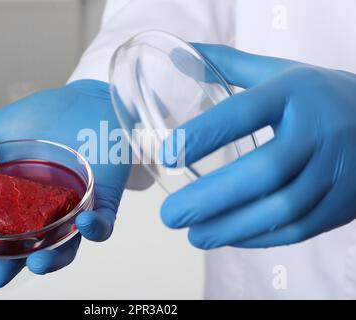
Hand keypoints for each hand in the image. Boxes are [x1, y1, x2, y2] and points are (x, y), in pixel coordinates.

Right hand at [0, 80, 129, 287]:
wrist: (87, 99)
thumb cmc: (47, 113)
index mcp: (16, 196)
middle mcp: (43, 208)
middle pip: (24, 248)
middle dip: (8, 266)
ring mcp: (73, 208)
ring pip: (63, 247)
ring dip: (50, 260)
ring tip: (35, 262)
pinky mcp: (102, 201)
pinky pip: (102, 226)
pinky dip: (94, 230)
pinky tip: (82, 222)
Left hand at [161, 44, 355, 248]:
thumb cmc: (316, 95)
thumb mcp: (279, 71)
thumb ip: (228, 64)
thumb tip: (178, 55)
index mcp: (295, 92)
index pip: (245, 111)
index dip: (204, 134)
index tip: (165, 154)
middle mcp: (318, 130)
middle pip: (265, 170)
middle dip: (212, 198)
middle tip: (170, 214)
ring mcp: (336, 169)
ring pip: (282, 208)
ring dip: (232, 227)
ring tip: (193, 235)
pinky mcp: (344, 202)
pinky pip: (300, 227)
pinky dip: (260, 238)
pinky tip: (228, 237)